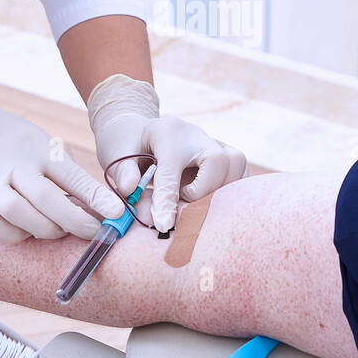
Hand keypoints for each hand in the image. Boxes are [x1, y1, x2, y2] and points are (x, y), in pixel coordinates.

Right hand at [0, 88, 124, 242]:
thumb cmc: (7, 141)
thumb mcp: (37, 141)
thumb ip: (62, 170)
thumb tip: (97, 203)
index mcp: (36, 146)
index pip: (71, 175)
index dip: (96, 197)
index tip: (116, 213)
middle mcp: (12, 164)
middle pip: (48, 201)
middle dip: (76, 222)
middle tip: (93, 231)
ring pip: (23, 218)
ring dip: (47, 230)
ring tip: (58, 229)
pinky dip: (18, 236)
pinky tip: (27, 230)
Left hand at [87, 74, 247, 232]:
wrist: (141, 132)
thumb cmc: (128, 146)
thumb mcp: (116, 154)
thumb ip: (123, 173)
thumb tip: (131, 190)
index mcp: (167, 133)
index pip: (172, 170)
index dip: (168, 199)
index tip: (163, 225)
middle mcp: (196, 135)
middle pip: (218, 161)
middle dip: (203, 191)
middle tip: (182, 201)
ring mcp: (214, 142)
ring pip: (236, 163)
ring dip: (220, 190)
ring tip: (194, 198)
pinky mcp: (225, 154)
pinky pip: (241, 171)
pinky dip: (230, 190)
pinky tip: (209, 198)